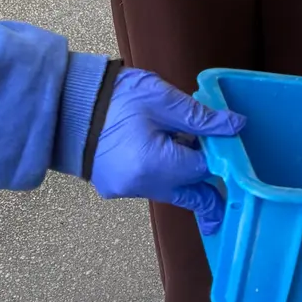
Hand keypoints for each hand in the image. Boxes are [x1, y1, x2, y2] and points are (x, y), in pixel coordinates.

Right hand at [90, 69, 244, 232]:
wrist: (67, 103)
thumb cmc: (114, 97)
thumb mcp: (162, 100)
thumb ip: (200, 118)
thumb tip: (234, 125)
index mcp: (155, 166)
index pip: (202, 169)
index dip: (219, 157)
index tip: (229, 148)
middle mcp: (140, 186)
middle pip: (186, 194)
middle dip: (208, 195)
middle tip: (226, 203)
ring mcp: (124, 189)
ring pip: (167, 190)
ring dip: (184, 178)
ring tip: (198, 162)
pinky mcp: (113, 185)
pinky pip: (148, 185)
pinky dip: (162, 175)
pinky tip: (168, 155)